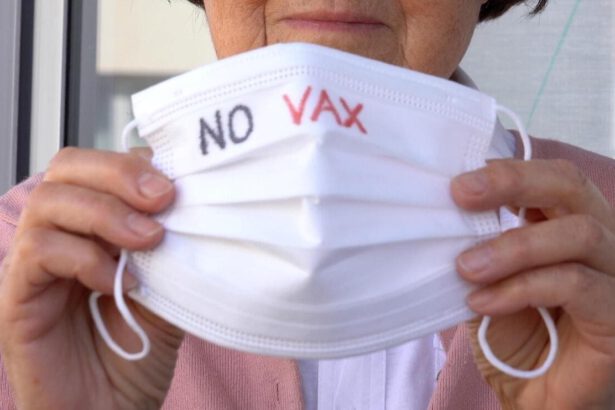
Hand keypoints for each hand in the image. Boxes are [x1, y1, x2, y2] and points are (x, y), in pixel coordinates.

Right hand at [0, 148, 182, 408]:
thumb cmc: (138, 352)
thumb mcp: (169, 289)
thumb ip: (173, 247)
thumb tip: (196, 199)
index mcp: (92, 226)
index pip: (98, 165)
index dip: (135, 164)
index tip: (179, 186)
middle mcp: (60, 235)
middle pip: (68, 167)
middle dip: (119, 174)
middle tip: (164, 199)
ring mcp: (34, 264)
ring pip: (51, 201)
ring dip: (106, 213)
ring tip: (148, 241)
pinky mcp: (17, 297)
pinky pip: (39, 251)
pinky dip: (84, 256)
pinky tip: (116, 281)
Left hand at [451, 159, 614, 409]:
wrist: (534, 400)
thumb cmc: (513, 338)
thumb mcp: (487, 283)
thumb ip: (479, 247)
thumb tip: (442, 213)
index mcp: (566, 228)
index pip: (551, 178)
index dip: (509, 171)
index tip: (458, 182)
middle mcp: (600, 244)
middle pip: (571, 187)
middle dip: (513, 182)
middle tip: (461, 193)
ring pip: (578, 233)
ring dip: (512, 246)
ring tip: (465, 267)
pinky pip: (575, 284)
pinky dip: (522, 287)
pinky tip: (483, 302)